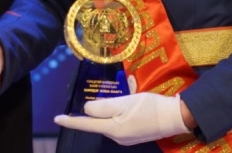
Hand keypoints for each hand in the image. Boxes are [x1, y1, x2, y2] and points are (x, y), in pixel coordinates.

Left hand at [54, 78, 190, 146]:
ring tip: (128, 95)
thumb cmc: (149, 108)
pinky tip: (133, 102)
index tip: (56, 118)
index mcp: (112, 129)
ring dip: (113, 107)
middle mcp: (117, 137)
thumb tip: (86, 110)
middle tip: (109, 94)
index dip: (71, 121)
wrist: (175, 118)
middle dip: (98, 109)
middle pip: (99, 121)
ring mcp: (126, 137)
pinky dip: (122, 110)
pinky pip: (120, 121)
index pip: (86, 124)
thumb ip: (103, 107)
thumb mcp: (125, 103)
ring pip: (111, 120)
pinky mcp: (134, 134)